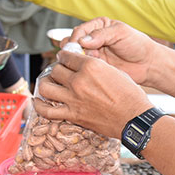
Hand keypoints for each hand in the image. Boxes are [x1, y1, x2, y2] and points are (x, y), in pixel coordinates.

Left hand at [33, 49, 151, 138]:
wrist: (134, 118)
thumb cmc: (130, 95)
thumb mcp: (115, 71)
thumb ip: (97, 67)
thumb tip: (86, 66)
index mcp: (90, 66)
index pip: (66, 56)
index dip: (64, 57)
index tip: (64, 60)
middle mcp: (79, 80)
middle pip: (55, 70)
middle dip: (56, 70)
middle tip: (59, 73)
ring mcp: (73, 99)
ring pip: (46, 87)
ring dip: (45, 84)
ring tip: (48, 84)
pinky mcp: (73, 115)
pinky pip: (48, 111)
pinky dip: (40, 106)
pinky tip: (40, 102)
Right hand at [66, 18, 161, 86]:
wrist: (147, 64)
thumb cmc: (137, 44)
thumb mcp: (121, 33)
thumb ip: (101, 35)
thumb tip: (82, 40)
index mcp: (99, 26)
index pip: (80, 30)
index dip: (75, 38)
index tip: (76, 46)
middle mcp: (93, 39)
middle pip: (74, 43)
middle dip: (73, 50)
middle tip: (78, 57)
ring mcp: (93, 53)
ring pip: (76, 56)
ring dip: (76, 60)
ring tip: (84, 64)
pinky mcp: (95, 66)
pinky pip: (83, 67)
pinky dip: (82, 69)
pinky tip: (87, 71)